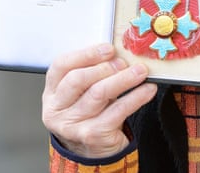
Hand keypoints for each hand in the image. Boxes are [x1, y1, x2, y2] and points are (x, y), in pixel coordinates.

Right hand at [42, 43, 156, 157]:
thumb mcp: (84, 92)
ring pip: (99, 94)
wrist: (92, 150)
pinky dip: (136, 97)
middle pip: (78, 79)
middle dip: (105, 67)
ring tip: (141, 72)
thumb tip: (120, 54)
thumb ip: (94, 72)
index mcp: (52, 91)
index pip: (61, 65)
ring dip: (124, 79)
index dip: (86, 54)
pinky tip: (148, 90)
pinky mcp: (92, 136)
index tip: (109, 49)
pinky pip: (117, 111)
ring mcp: (72, 125)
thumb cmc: (90, 113)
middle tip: (124, 62)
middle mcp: (57, 109)